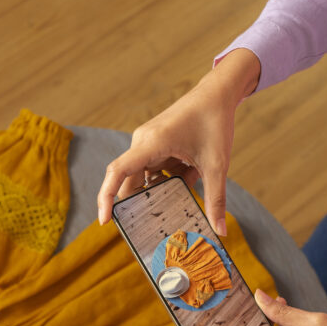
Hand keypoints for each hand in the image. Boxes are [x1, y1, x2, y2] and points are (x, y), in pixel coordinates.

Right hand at [97, 49, 260, 236]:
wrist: (217, 94)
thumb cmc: (214, 122)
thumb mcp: (217, 165)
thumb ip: (216, 199)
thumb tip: (220, 231)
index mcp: (152, 143)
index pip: (118, 172)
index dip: (107, 197)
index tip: (105, 220)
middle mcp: (143, 142)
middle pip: (130, 181)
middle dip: (140, 203)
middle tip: (150, 227)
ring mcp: (148, 143)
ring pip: (146, 177)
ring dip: (162, 189)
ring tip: (177, 199)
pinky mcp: (156, 145)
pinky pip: (156, 169)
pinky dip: (170, 178)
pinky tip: (188, 176)